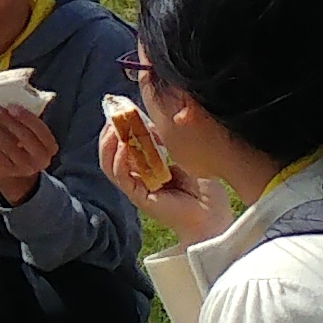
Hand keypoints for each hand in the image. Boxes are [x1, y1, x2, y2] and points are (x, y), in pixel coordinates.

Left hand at [0, 102, 59, 203]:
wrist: (15, 171)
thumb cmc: (24, 144)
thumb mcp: (33, 134)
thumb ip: (28, 119)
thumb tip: (16, 92)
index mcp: (50, 146)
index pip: (41, 130)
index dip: (26, 117)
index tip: (12, 105)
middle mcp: (40, 159)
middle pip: (23, 137)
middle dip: (6, 120)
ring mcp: (23, 167)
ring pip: (6, 144)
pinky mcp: (7, 170)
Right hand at [96, 97, 224, 233]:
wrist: (214, 216)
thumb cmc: (205, 189)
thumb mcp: (184, 156)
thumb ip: (167, 142)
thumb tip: (152, 123)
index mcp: (148, 166)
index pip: (126, 143)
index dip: (121, 125)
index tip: (123, 106)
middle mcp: (138, 176)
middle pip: (112, 152)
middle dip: (110, 131)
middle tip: (115, 112)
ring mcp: (137, 187)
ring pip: (110, 164)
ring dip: (108, 144)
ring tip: (113, 127)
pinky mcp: (139, 197)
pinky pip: (121, 177)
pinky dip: (119, 161)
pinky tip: (124, 147)